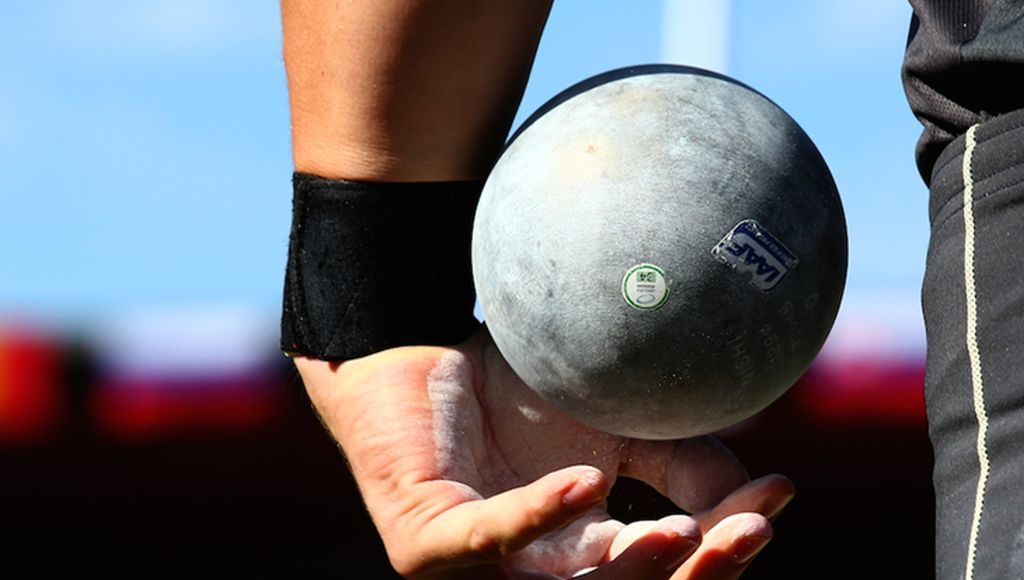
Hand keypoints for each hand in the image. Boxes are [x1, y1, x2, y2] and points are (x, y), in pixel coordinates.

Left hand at [295, 327, 793, 578]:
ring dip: (631, 569)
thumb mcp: (619, 428)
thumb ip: (682, 463)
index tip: (778, 497)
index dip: (725, 547)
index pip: (668, 571)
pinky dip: (536, 520)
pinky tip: (586, 484)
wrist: (422, 349)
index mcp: (588, 553)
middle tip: (748, 531)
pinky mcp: (428, 544)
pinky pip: (486, 543)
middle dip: (697, 575)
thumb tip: (763, 496)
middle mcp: (542, 572)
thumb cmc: (518, 393)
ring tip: (682, 530)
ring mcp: (483, 566)